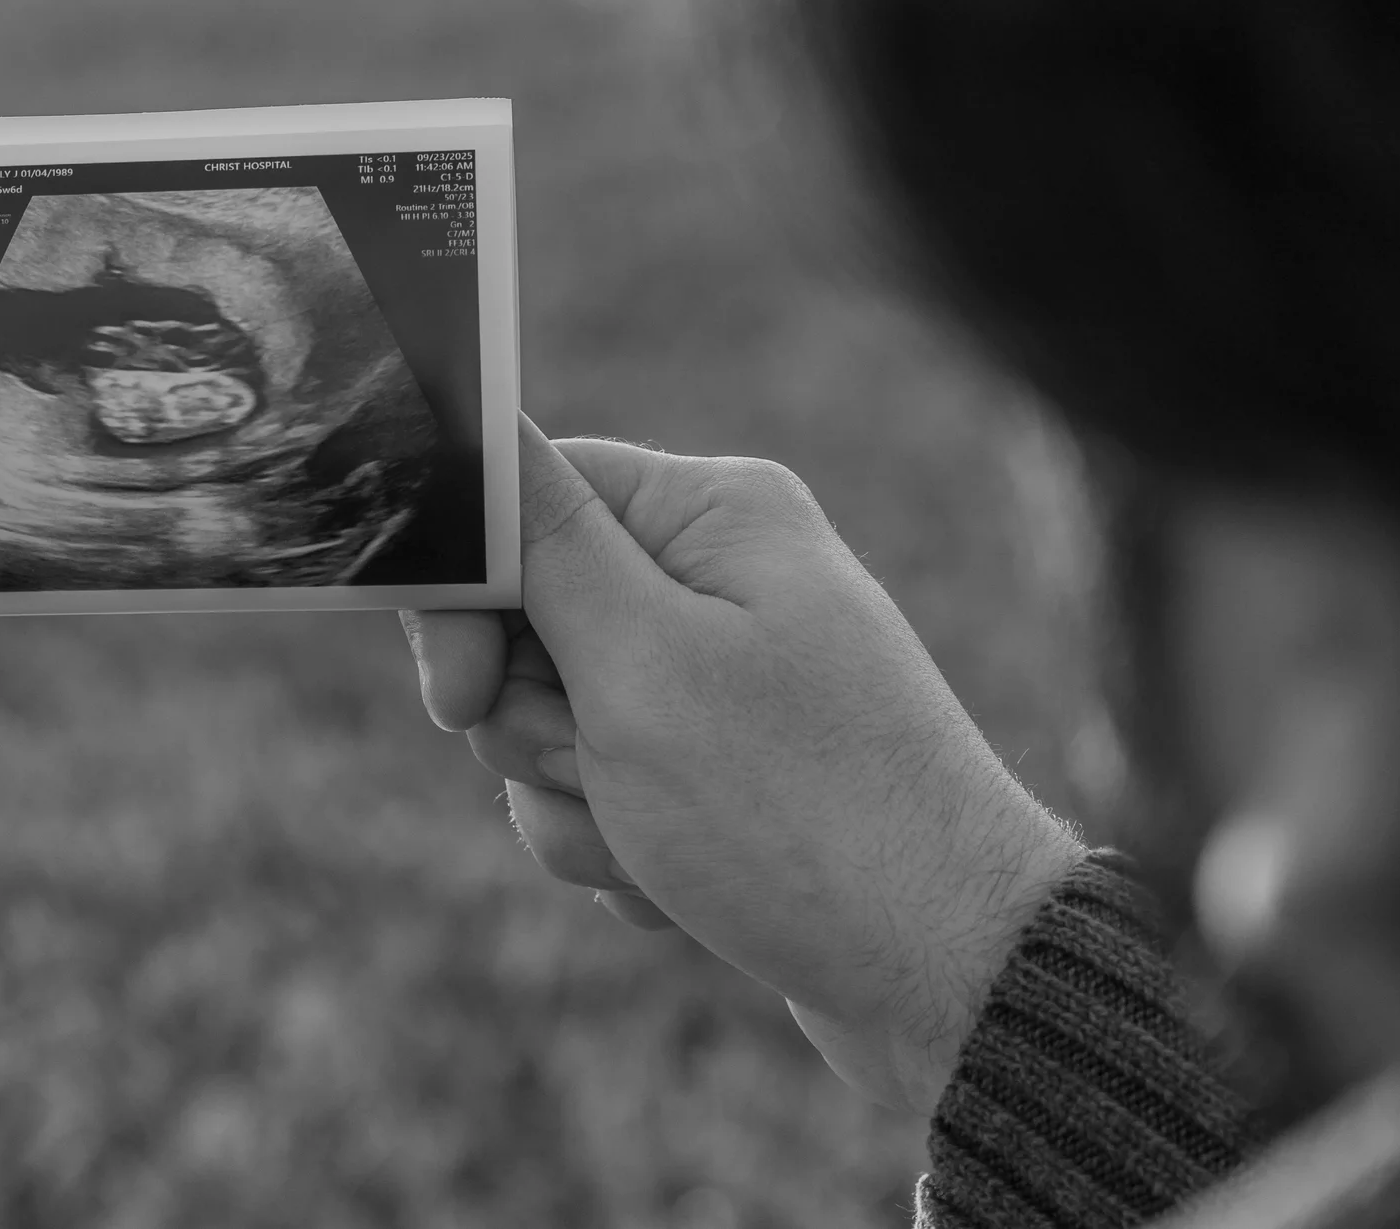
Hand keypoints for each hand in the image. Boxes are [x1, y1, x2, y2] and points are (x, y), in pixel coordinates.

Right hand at [402, 419, 1084, 1115]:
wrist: (943, 979)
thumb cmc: (796, 814)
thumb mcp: (641, 667)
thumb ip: (540, 545)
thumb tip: (475, 421)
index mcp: (714, 514)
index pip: (524, 499)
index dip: (465, 598)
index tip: (455, 698)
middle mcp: (725, 578)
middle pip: (528, 620)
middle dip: (532, 723)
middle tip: (593, 772)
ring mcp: (727, 677)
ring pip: (555, 720)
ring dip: (572, 801)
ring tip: (656, 848)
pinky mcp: (726, 767)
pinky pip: (606, 789)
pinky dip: (618, 845)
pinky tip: (682, 886)